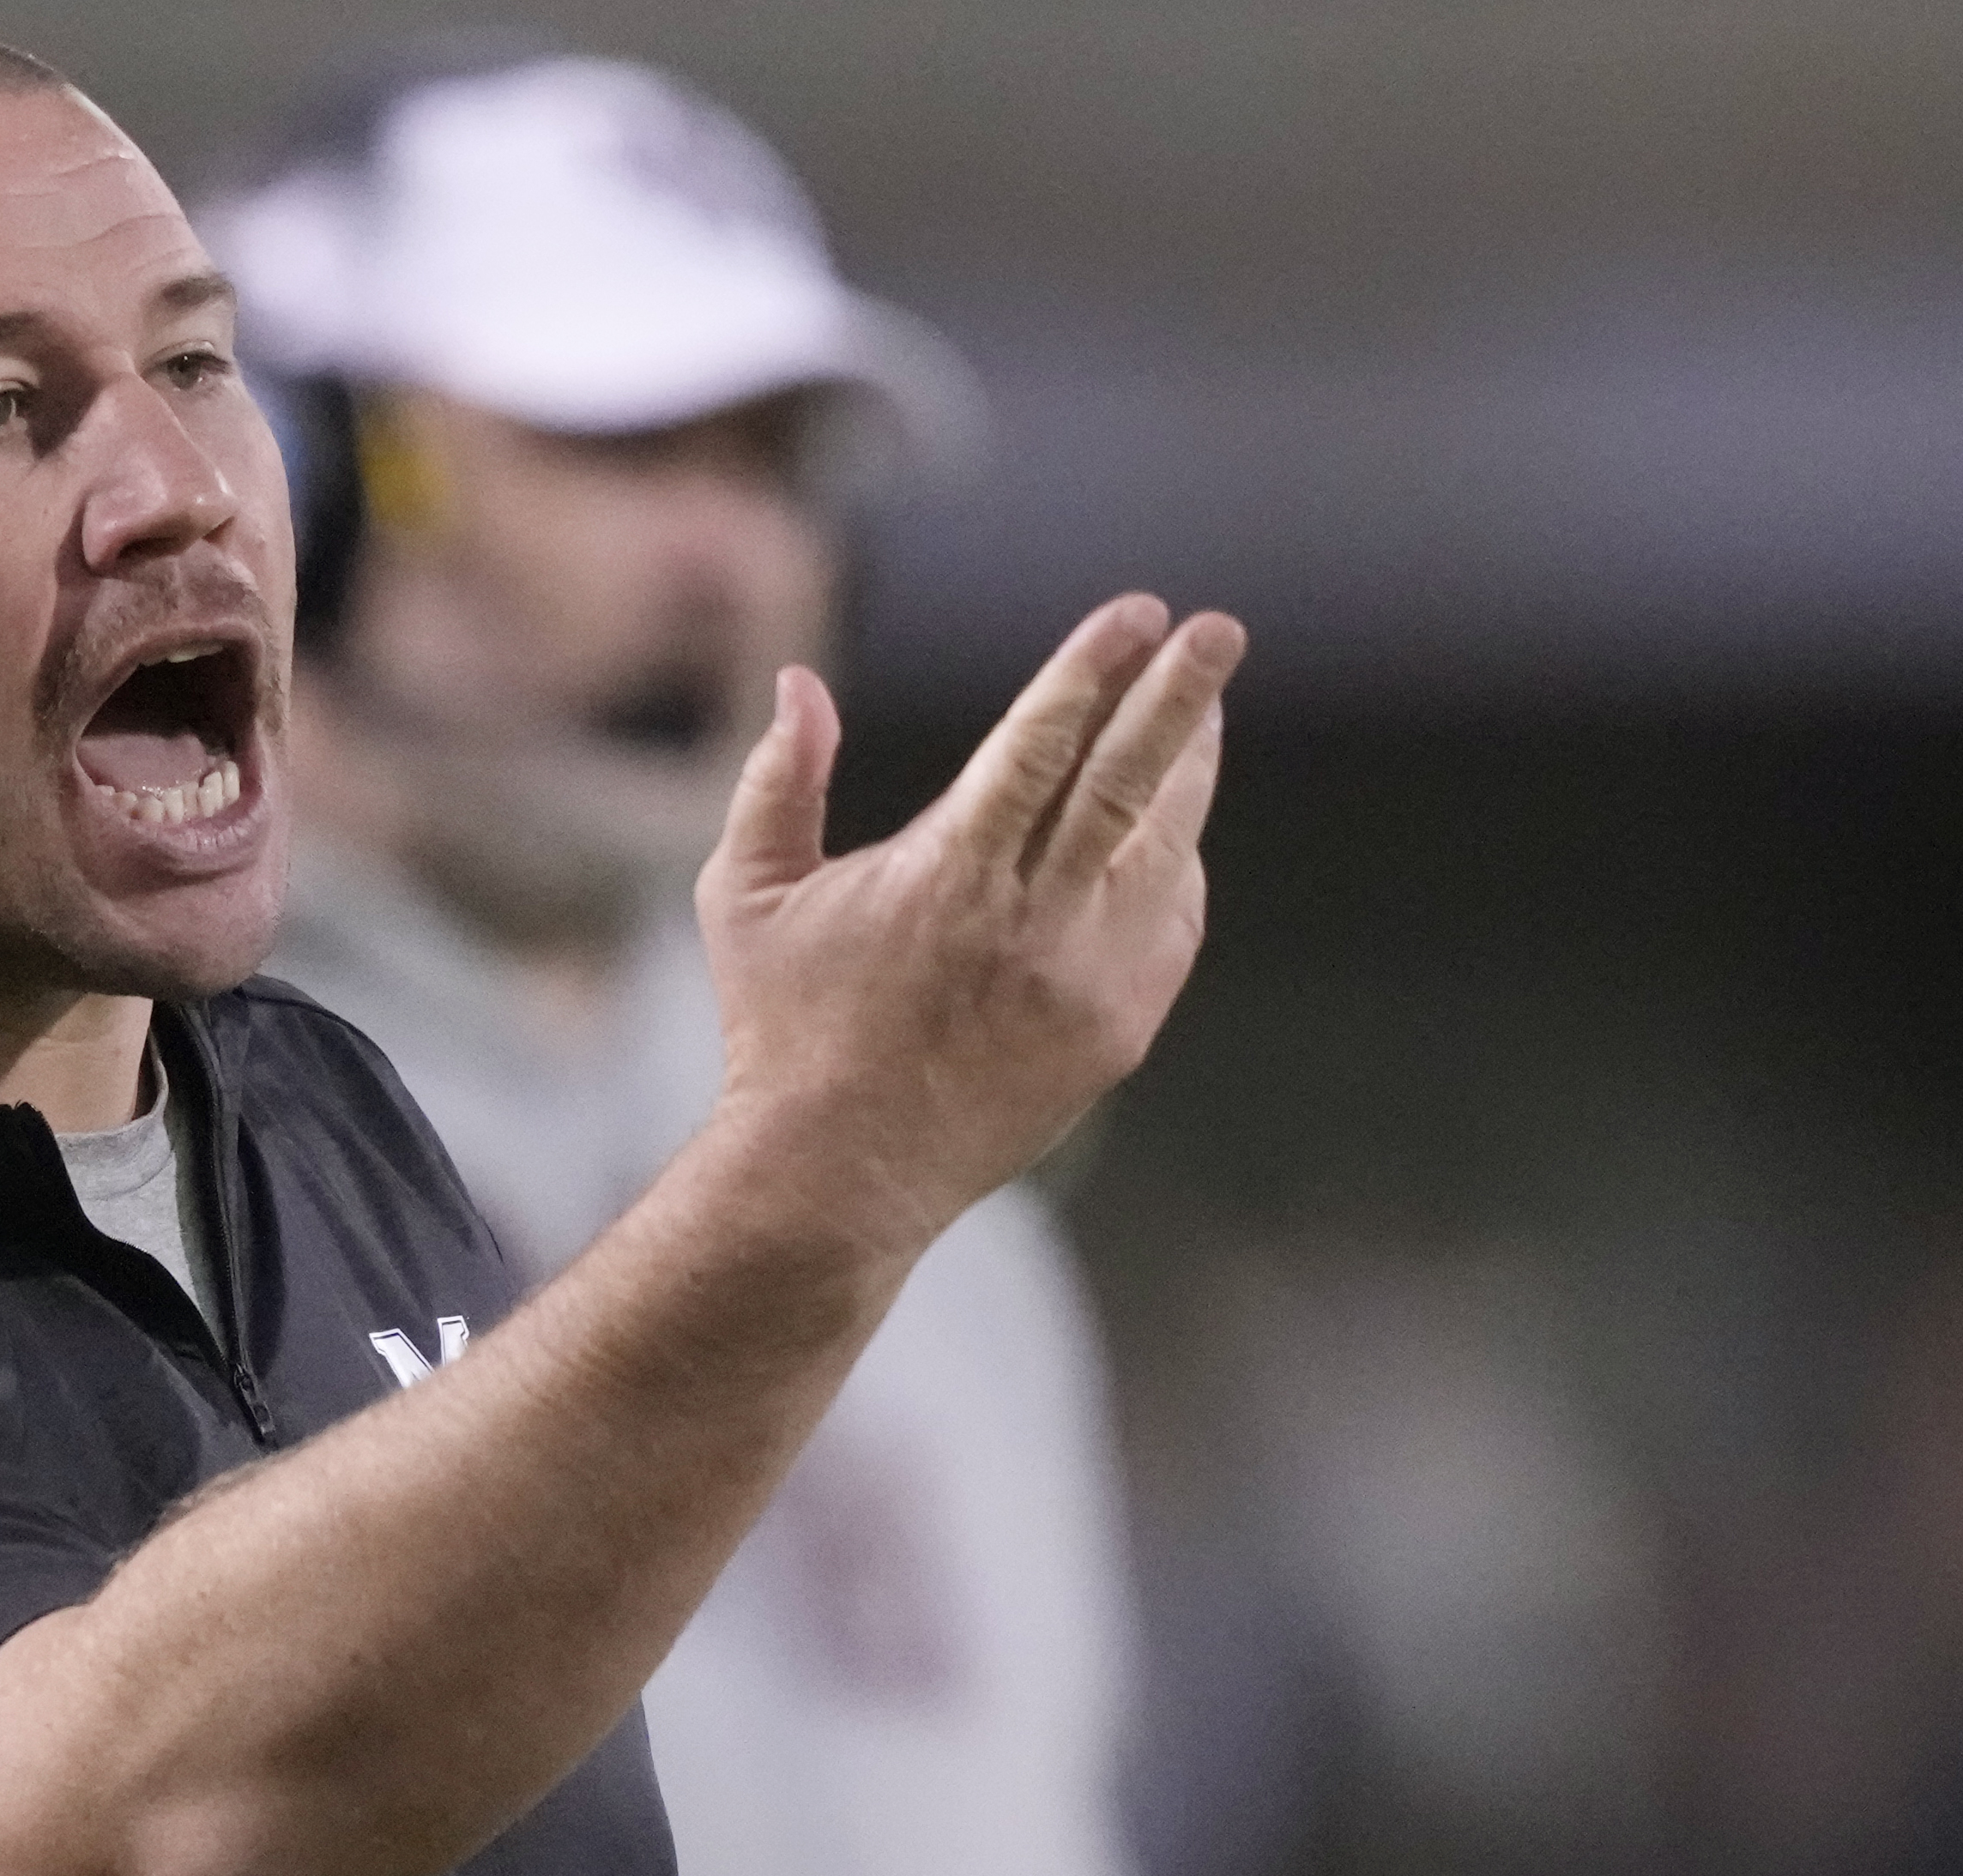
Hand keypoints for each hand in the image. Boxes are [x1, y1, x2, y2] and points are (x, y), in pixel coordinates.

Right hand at [693, 592, 1243, 1258]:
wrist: (837, 1175)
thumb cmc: (783, 1027)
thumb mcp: (744, 896)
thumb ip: (778, 780)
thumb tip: (801, 680)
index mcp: (945, 876)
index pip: (1041, 744)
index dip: (1093, 670)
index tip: (1137, 613)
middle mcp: (1030, 923)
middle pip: (1129, 784)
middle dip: (1180, 697)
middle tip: (1218, 631)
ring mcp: (1086, 983)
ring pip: (1165, 850)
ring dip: (1190, 770)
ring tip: (1203, 707)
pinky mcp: (1118, 1031)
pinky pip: (1170, 925)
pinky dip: (1175, 864)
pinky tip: (1169, 825)